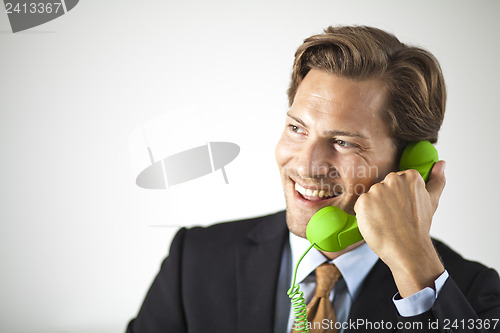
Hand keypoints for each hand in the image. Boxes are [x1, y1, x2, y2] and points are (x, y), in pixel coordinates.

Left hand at [354, 161, 446, 296]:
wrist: (407, 249)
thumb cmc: (419, 227)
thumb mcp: (432, 201)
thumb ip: (436, 179)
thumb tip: (441, 163)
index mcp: (410, 176)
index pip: (396, 181)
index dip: (398, 196)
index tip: (403, 207)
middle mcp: (392, 179)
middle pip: (382, 187)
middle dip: (385, 200)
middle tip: (395, 216)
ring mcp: (376, 190)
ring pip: (370, 197)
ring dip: (374, 208)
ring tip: (386, 221)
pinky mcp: (363, 201)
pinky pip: (360, 205)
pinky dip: (365, 215)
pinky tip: (376, 223)